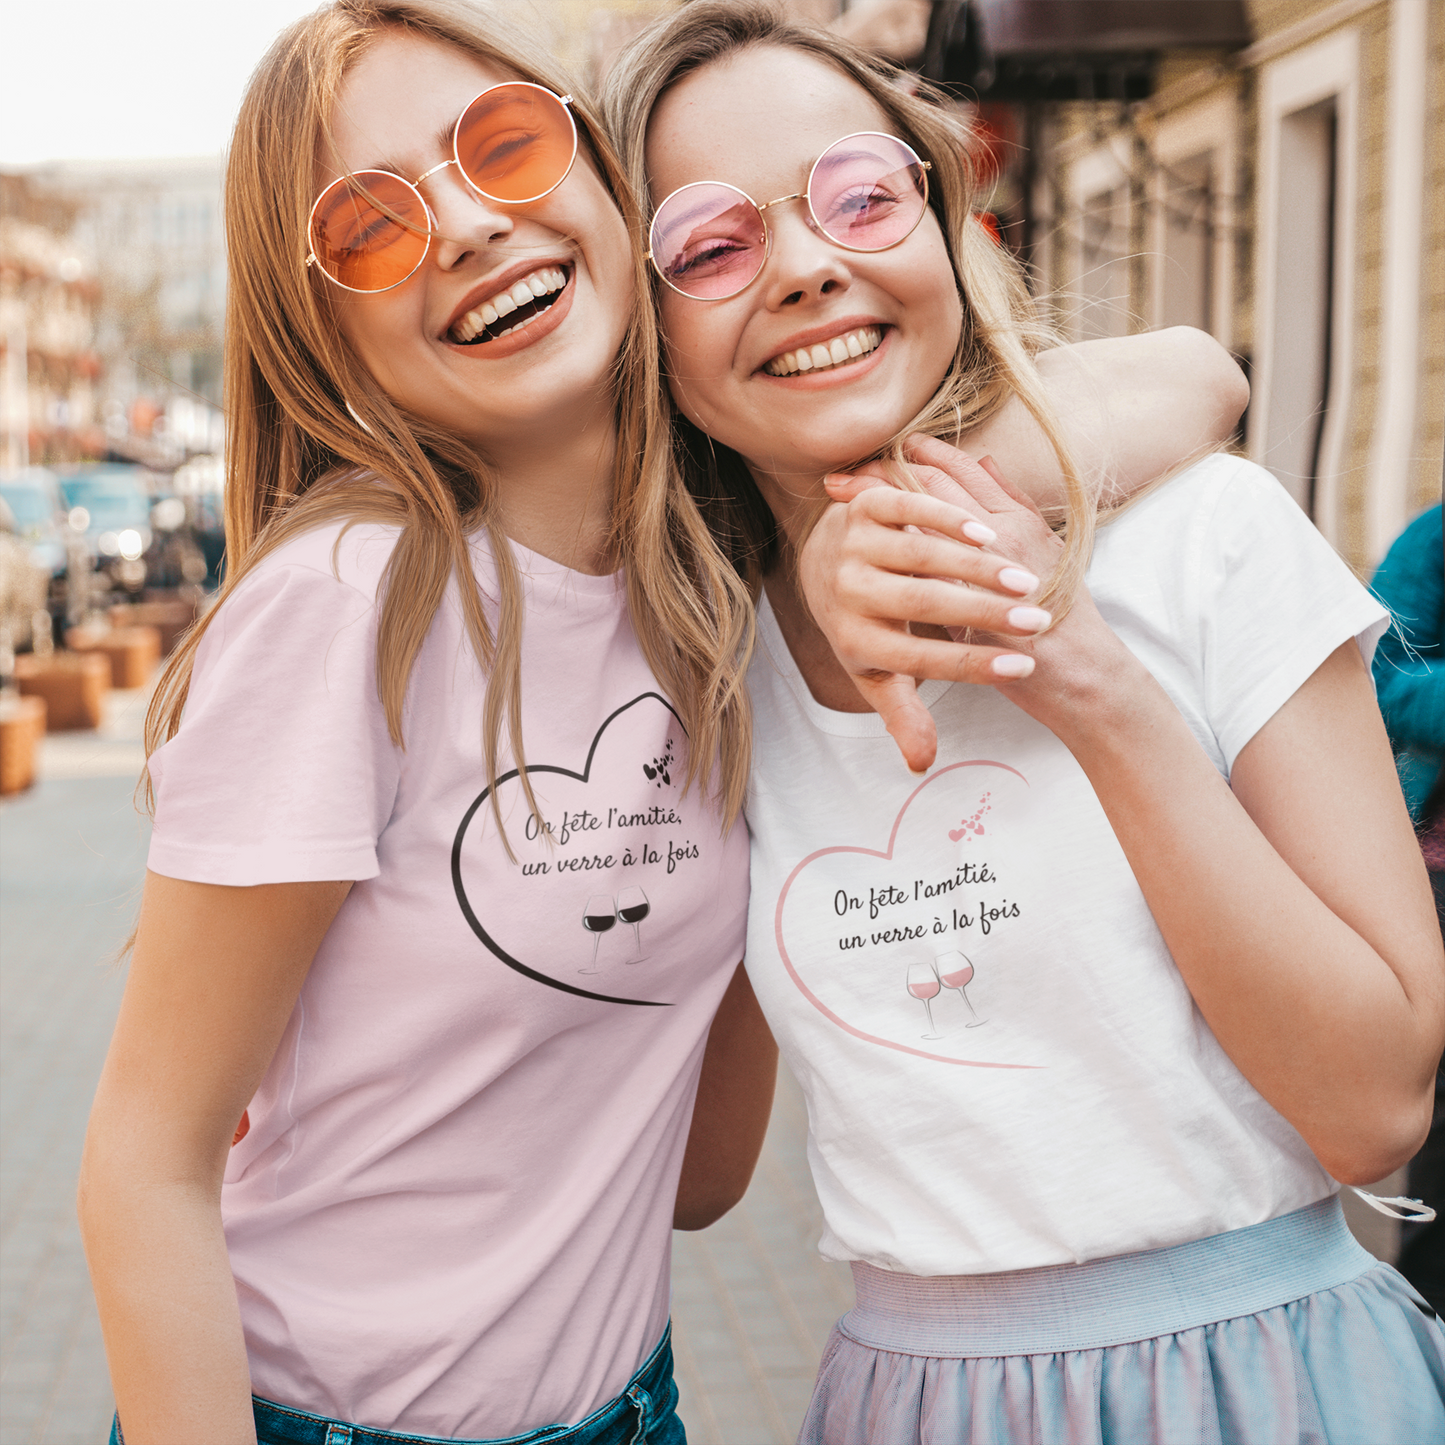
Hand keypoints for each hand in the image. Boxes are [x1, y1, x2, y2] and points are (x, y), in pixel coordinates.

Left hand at [797, 437, 1061, 769]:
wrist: (820, 563)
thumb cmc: (865, 627)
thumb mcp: (879, 675)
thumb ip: (903, 715)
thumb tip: (922, 763)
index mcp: (853, 640)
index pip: (916, 658)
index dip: (970, 666)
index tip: (1023, 668)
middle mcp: (846, 592)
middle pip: (920, 604)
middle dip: (982, 615)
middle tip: (1037, 625)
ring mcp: (850, 546)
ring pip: (918, 555)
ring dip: (976, 568)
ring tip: (1025, 584)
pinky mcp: (861, 508)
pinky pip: (906, 508)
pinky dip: (946, 519)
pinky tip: (988, 535)